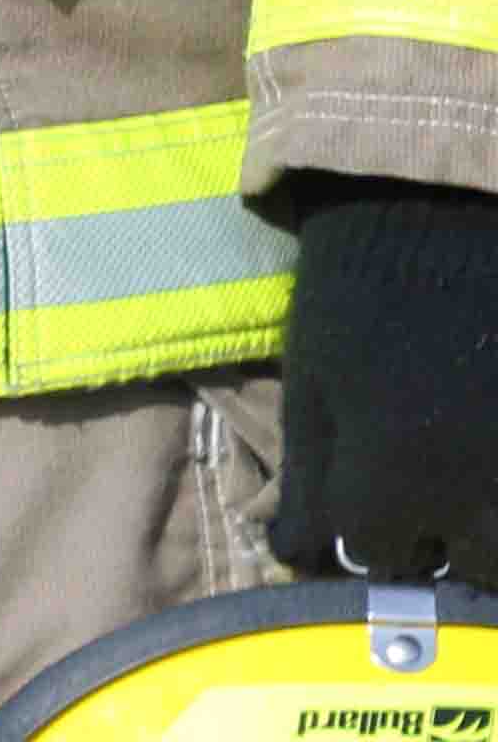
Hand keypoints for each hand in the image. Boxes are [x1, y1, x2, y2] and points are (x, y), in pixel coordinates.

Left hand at [280, 181, 497, 578]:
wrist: (451, 207)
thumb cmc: (362, 287)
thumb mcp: (313, 379)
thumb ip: (309, 478)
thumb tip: (294, 553)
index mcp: (398, 475)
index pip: (377, 553)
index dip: (368, 527)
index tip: (371, 498)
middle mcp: (480, 489)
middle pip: (468, 564)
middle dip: (444, 539)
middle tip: (430, 486)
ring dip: (493, 524)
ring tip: (470, 470)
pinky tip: (490, 438)